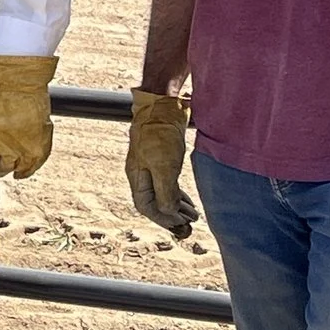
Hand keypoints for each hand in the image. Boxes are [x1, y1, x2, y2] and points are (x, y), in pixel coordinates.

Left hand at [0, 51, 56, 194]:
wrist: (16, 74)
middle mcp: (8, 148)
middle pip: (0, 169)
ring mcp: (27, 144)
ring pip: (17, 166)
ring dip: (9, 166)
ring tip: (4, 164)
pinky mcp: (42, 138)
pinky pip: (36, 162)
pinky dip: (28, 168)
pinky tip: (22, 170)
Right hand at [125, 91, 197, 238]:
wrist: (162, 104)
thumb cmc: (161, 133)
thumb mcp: (164, 165)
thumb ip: (165, 192)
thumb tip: (170, 213)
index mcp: (137, 176)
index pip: (146, 207)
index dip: (163, 219)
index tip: (181, 225)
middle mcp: (141, 172)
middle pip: (153, 202)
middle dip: (171, 216)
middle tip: (190, 225)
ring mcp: (150, 164)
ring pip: (161, 193)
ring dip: (176, 206)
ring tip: (192, 215)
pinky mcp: (161, 156)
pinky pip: (167, 182)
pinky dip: (178, 194)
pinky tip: (187, 198)